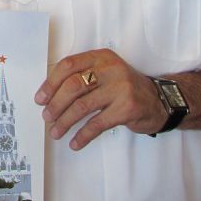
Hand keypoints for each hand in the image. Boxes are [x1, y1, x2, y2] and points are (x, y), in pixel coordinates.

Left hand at [34, 49, 166, 149]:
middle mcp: (111, 69)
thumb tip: (49, 96)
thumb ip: (81, 78)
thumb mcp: (105, 73)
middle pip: (73, 86)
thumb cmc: (124, 88)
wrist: (160, 101)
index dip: (51, 83)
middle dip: (56, 104)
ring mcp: (121, 88)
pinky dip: (83, 135)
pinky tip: (75, 142)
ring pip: (83, 106)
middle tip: (47, 116)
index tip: (40, 98)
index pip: (68, 65)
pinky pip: (97, 124)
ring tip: (56, 132)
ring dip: (65, 122)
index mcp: (101, 58)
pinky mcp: (127, 109)